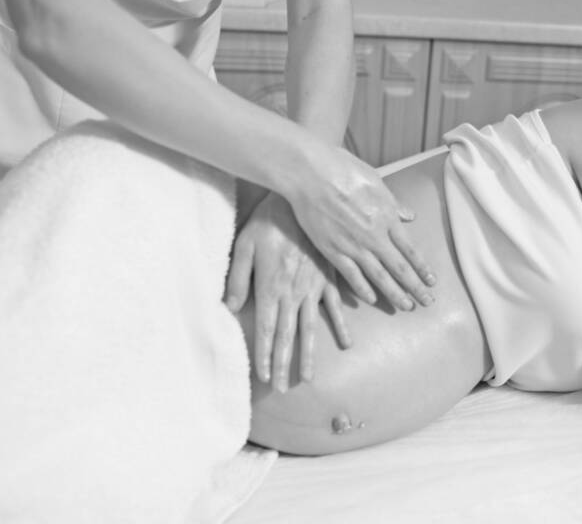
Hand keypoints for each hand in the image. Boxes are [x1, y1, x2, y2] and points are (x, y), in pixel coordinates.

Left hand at [225, 192, 351, 390]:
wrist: (302, 200)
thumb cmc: (269, 221)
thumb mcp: (244, 245)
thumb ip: (238, 278)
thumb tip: (229, 307)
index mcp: (270, 287)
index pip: (264, 329)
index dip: (264, 355)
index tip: (264, 377)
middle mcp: (293, 293)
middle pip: (286, 335)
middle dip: (283, 364)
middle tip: (282, 389)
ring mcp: (313, 288)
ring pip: (310, 327)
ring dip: (308, 354)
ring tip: (307, 378)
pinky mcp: (329, 278)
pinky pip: (335, 307)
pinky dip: (341, 326)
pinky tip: (346, 344)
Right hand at [286, 143, 436, 310]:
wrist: (312, 173)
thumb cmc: (344, 170)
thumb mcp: (376, 182)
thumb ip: (393, 203)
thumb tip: (409, 216)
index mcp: (387, 217)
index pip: (410, 249)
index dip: (422, 267)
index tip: (432, 281)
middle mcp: (375, 235)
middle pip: (400, 268)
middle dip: (416, 287)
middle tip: (428, 302)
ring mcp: (354, 245)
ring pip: (379, 276)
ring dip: (395, 293)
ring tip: (406, 306)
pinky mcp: (333, 250)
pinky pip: (352, 275)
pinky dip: (363, 289)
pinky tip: (372, 299)